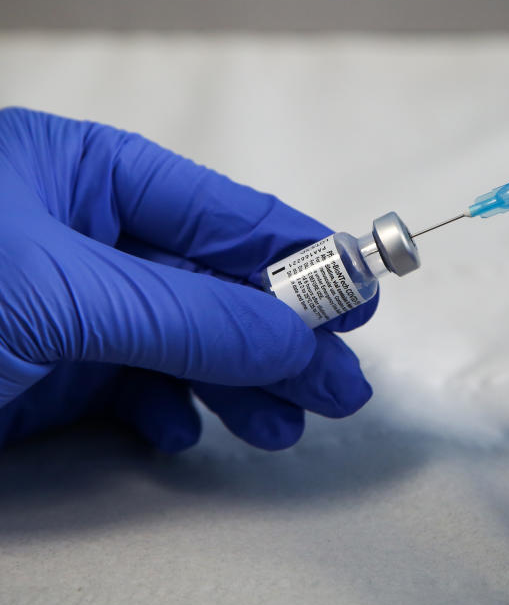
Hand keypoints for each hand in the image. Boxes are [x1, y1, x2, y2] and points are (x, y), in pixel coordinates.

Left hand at [0, 108, 376, 451]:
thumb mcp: (62, 294)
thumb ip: (187, 318)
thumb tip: (293, 341)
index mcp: (82, 173)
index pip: (220, 212)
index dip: (298, 255)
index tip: (356, 295)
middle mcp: (86, 236)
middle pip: (216, 284)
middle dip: (281, 338)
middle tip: (338, 381)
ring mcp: (73, 306)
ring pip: (186, 344)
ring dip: (240, 387)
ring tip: (285, 423)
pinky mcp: (56, 372)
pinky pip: (135, 389)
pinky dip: (168, 412)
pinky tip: (181, 431)